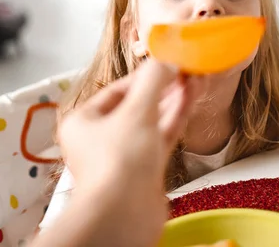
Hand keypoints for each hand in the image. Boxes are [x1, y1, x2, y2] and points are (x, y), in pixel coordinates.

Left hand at [56, 60, 197, 246]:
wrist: (125, 215)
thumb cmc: (118, 163)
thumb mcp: (136, 110)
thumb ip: (153, 80)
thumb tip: (167, 62)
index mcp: (84, 121)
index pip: (117, 89)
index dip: (145, 75)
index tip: (168, 62)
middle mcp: (101, 138)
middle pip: (136, 104)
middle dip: (162, 87)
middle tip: (185, 70)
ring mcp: (124, 155)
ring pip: (151, 121)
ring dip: (172, 100)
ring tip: (194, 79)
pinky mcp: (144, 170)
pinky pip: (160, 137)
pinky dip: (175, 118)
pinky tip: (190, 99)